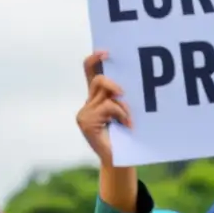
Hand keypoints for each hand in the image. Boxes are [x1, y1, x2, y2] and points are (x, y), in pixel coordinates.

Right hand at [76, 51, 130, 166]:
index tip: (106, 52)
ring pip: (105, 94)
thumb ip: (123, 98)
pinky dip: (121, 114)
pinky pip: (108, 106)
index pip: (90, 72)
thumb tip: (128, 84)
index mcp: (96, 99)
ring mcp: (84, 113)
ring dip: (122, 105)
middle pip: (98, 80)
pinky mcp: (85, 122)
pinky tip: (126, 125)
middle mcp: (88, 104)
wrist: (120, 160)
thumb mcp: (126, 111)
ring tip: (128, 120)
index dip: (95, 59)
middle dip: (112, 82)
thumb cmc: (127, 137)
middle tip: (124, 92)